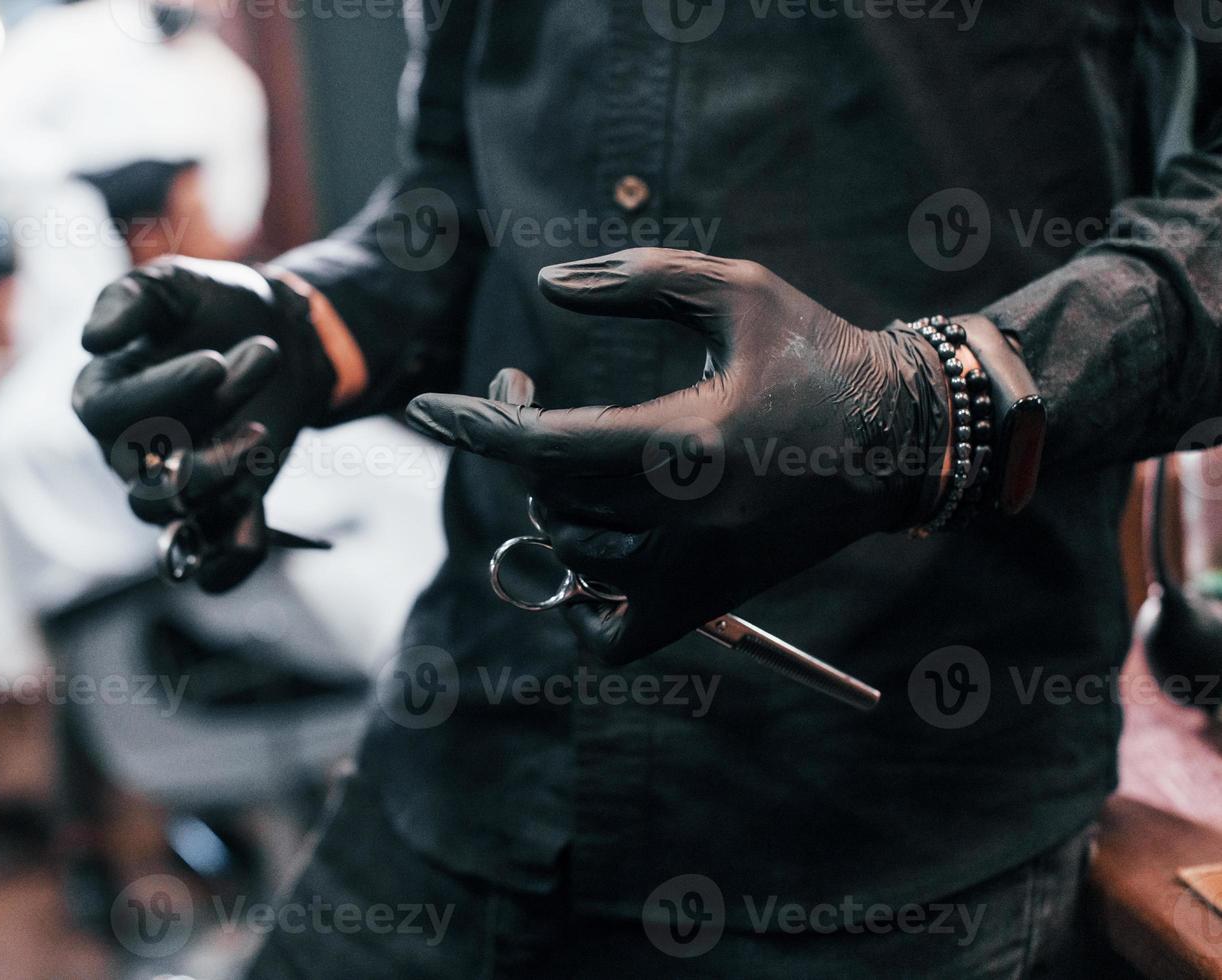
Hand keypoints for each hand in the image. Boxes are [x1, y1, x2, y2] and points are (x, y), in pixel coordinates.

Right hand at [72, 257, 337, 590]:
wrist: (283, 335)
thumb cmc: (218, 306)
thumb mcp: (176, 285)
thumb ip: (130, 299)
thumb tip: (91, 340)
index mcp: (101, 396)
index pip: (108, 415)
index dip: (161, 394)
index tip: (214, 363)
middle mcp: (125, 453)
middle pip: (145, 465)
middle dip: (212, 415)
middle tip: (264, 353)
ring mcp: (170, 490)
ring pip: (175, 512)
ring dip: (226, 472)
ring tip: (265, 427)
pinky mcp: (218, 514)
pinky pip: (214, 564)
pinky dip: (233, 554)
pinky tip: (255, 509)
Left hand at [405, 248, 948, 662]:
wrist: (904, 436)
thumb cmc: (820, 352)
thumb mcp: (735, 290)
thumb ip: (637, 278)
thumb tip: (546, 284)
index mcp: (689, 442)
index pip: (545, 445)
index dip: (476, 424)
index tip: (426, 408)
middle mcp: (688, 520)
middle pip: (553, 496)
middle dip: (522, 442)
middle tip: (527, 395)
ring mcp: (698, 572)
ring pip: (576, 555)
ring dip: (557, 501)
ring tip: (577, 455)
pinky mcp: (710, 601)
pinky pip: (610, 639)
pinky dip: (580, 607)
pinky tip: (588, 553)